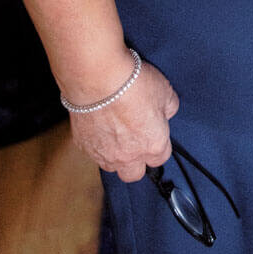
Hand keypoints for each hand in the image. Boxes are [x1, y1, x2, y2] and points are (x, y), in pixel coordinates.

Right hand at [68, 59, 179, 180]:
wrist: (98, 79)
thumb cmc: (133, 83)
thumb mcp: (165, 90)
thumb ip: (169, 107)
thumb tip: (166, 112)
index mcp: (153, 145)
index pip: (161, 158)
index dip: (159, 144)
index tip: (155, 133)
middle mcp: (128, 157)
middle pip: (134, 174)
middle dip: (137, 161)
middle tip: (136, 140)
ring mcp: (103, 155)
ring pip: (111, 166)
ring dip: (116, 155)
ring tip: (116, 132)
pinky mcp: (84, 147)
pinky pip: (93, 152)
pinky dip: (97, 143)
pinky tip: (99, 125)